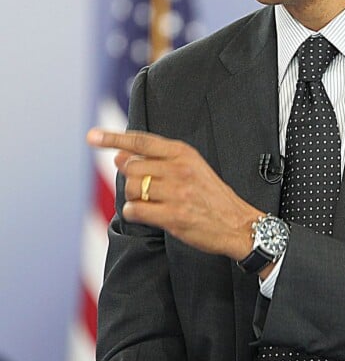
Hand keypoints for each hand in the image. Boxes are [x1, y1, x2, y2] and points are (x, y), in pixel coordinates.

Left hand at [86, 128, 260, 259]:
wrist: (237, 223)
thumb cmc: (210, 195)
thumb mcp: (191, 167)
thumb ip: (156, 160)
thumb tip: (118, 156)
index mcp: (183, 153)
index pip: (141, 142)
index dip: (113, 138)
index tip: (92, 136)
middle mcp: (179, 169)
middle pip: (132, 168)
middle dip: (130, 179)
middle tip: (145, 189)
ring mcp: (177, 193)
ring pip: (132, 189)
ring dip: (133, 197)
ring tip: (150, 202)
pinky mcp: (173, 216)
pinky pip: (136, 210)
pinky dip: (134, 212)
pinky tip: (145, 214)